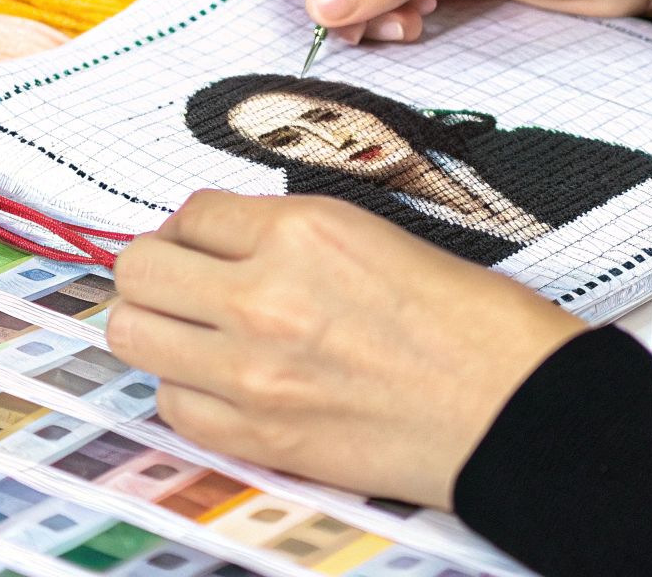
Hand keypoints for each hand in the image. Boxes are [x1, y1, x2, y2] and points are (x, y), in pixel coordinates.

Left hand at [107, 189, 586, 510]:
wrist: (517, 410)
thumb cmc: (476, 325)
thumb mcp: (381, 239)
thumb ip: (296, 239)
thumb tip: (234, 247)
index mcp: (303, 231)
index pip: (192, 213)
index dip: (199, 229)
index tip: (213, 245)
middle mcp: (264, 296)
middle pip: (139, 269)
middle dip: (160, 269)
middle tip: (190, 282)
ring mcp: (253, 374)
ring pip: (134, 335)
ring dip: (161, 328)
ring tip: (200, 333)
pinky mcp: (260, 438)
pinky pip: (173, 406)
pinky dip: (189, 391)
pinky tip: (227, 384)